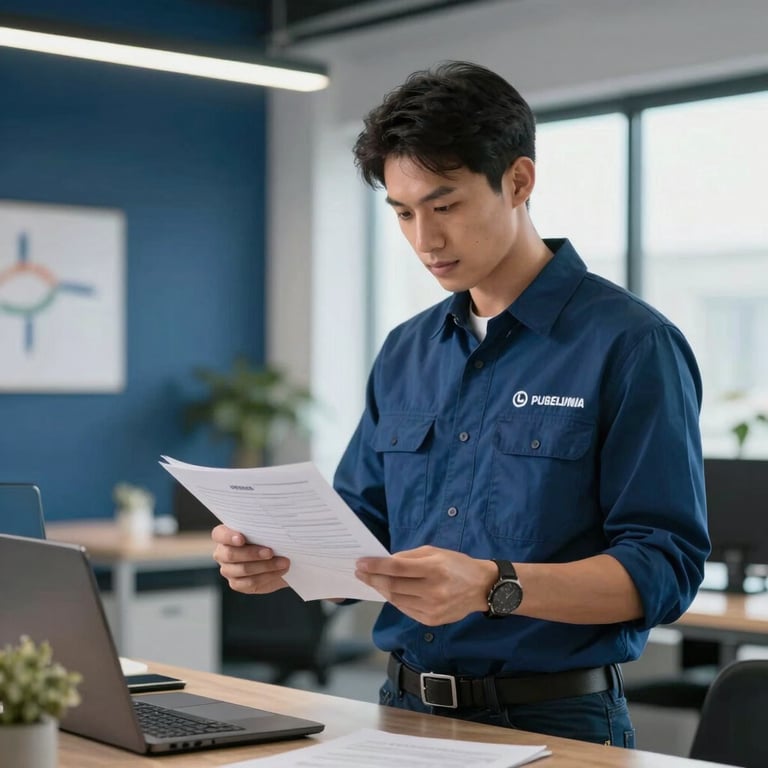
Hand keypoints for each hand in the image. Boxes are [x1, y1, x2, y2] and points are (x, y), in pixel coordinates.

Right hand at [211, 524, 289, 593]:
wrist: (278, 559)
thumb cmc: (269, 539)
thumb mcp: (266, 531)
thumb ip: (262, 529)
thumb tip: (271, 530)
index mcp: (224, 535)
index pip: (219, 534)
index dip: (228, 537)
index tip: (242, 539)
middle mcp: (223, 553)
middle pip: (231, 554)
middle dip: (252, 553)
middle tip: (270, 552)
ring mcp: (228, 570)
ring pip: (243, 570)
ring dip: (265, 566)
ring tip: (283, 562)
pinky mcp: (237, 584)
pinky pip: (250, 582)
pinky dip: (267, 576)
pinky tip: (280, 571)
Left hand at [355, 546, 496, 625]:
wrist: (481, 588)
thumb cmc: (457, 565)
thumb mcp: (435, 552)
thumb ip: (409, 557)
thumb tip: (385, 562)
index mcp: (434, 569)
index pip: (397, 569)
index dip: (376, 566)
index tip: (361, 563)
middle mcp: (433, 591)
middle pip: (393, 586)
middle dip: (372, 578)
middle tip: (360, 572)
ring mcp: (432, 608)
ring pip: (396, 600)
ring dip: (380, 589)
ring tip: (372, 580)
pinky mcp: (431, 621)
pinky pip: (405, 609)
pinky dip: (394, 600)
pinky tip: (388, 591)